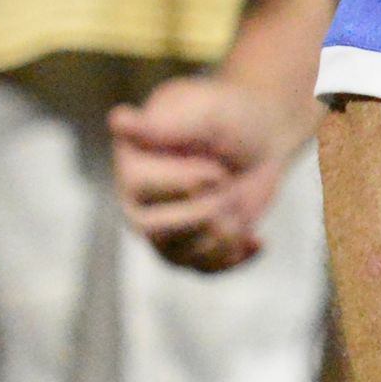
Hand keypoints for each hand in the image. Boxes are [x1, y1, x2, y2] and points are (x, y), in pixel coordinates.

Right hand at [109, 75, 314, 271]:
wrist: (262, 134)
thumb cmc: (231, 115)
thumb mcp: (206, 112)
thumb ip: (166, 125)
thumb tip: (118, 120)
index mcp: (132, 161)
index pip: (141, 189)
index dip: (187, 185)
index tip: (218, 171)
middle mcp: (137, 199)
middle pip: (156, 230)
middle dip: (206, 212)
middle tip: (229, 183)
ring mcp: (163, 226)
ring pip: (181, 256)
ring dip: (223, 232)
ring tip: (239, 200)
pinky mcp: (190, 245)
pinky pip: (203, 269)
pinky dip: (234, 256)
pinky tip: (256, 240)